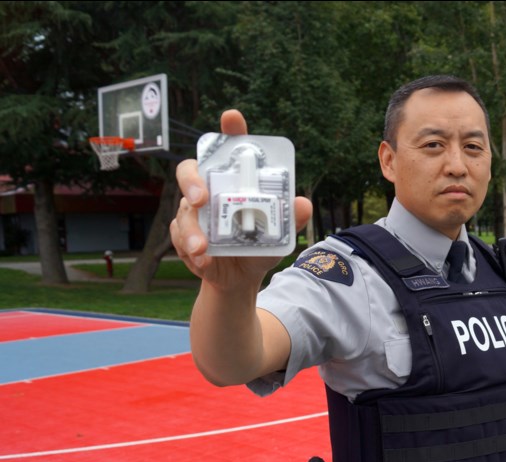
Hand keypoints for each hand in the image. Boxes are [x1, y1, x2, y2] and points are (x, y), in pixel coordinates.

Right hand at [169, 110, 311, 289]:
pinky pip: (178, 235)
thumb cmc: (259, 246)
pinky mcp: (183, 234)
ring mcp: (194, 212)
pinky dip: (189, 249)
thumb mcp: (279, 235)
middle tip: (200, 199)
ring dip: (192, 230)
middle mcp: (211, 190)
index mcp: (234, 183)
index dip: (230, 132)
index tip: (232, 117)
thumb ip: (291, 219)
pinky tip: (203, 262)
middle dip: (191, 181)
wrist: (241, 277)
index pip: (230, 150)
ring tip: (202, 249)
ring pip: (184, 210)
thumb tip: (303, 203)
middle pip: (190, 171)